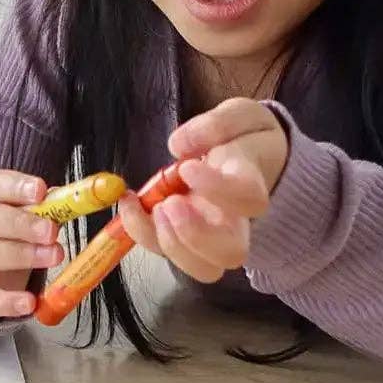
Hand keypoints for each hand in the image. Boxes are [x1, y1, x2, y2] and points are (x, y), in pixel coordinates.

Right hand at [0, 171, 65, 318]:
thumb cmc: (2, 229)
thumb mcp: (17, 211)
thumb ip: (41, 206)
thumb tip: (67, 200)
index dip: (16, 187)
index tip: (41, 191)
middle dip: (21, 224)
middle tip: (51, 231)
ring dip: (22, 255)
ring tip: (54, 256)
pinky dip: (7, 301)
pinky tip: (30, 302)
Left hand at [119, 98, 287, 283]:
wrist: (254, 158)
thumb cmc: (246, 138)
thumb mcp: (241, 116)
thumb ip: (216, 124)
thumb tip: (178, 146)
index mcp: (250, 183)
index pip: (248, 199)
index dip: (218, 189)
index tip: (187, 168)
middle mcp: (235, 219)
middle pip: (230, 252)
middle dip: (193, 236)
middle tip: (168, 205)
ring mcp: (211, 235)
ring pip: (202, 267)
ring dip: (168, 242)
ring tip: (149, 208)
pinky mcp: (184, 236)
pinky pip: (166, 250)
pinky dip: (142, 233)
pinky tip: (129, 203)